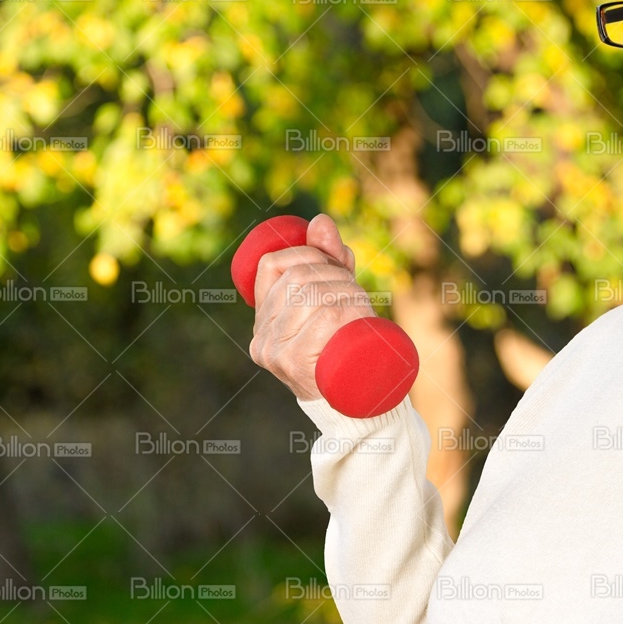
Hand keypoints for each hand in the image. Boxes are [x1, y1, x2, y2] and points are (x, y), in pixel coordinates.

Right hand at [248, 213, 374, 400]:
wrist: (360, 402)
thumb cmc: (347, 347)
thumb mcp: (336, 299)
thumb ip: (328, 262)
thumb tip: (320, 221)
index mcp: (262, 319)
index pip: (273, 265)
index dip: (306, 252)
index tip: (333, 263)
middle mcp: (260, 337)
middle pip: (297, 277)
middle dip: (334, 272)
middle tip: (356, 288)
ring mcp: (274, 352)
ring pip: (313, 294)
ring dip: (346, 289)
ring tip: (362, 303)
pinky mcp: (294, 363)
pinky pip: (323, 318)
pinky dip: (348, 308)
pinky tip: (357, 315)